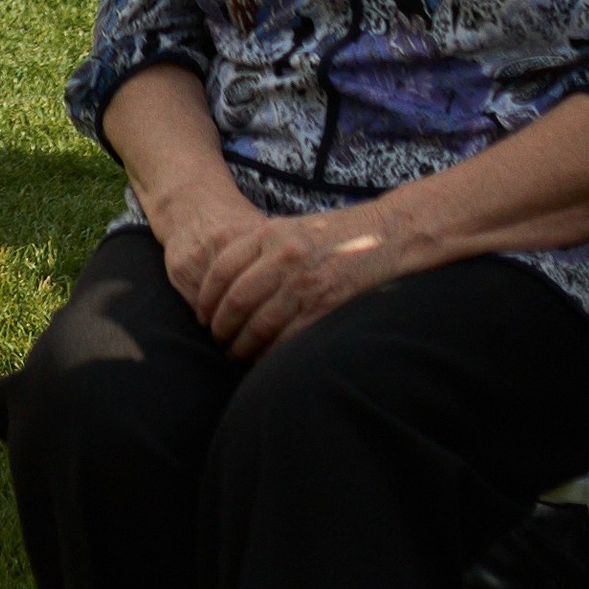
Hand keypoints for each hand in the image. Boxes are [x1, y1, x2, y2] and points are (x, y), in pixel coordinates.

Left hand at [198, 201, 409, 359]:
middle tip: (216, 341)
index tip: (202, 316)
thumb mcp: (290, 229)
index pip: (221, 269)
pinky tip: (263, 359)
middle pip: (235, 301)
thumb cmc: (334, 235)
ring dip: (242, 346)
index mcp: (270, 234)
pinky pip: (287, 338)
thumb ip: (259, 250)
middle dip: (220, 328)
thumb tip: (225, 286)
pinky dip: (270, 354)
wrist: (386, 234)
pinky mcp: (325, 305)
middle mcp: (284, 256)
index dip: (205, 298)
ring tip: (234, 354)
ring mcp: (305, 282)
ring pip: (259, 325)